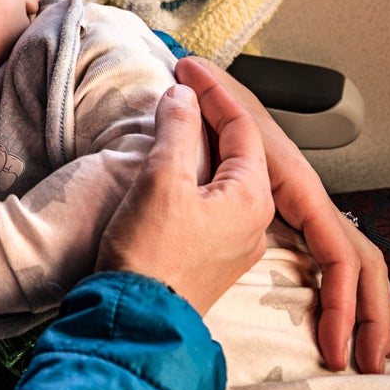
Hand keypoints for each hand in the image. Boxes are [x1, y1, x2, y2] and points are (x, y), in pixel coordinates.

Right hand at [95, 60, 273, 314]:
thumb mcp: (163, 180)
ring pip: (224, 176)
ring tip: (174, 118)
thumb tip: (184, 97)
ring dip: (200, 143)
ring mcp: (232, 243)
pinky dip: (194, 172)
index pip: (241, 127)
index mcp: (251, 197)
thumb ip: (177, 130)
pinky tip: (171, 166)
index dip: (212, 90)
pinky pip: (210, 200)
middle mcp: (252, 221)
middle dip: (210, 113)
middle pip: (237, 150)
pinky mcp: (208, 257)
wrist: (137, 323)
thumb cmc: (152, 256)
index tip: (184, 66)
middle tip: (181, 85)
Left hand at [198, 58, 389, 372]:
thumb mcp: (200, 122)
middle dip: (371, 316)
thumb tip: (189, 99)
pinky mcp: (292, 215)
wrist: (207, 89)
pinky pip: (334, 257)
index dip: (340, 300)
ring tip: (371, 358)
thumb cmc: (209, 105)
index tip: (332, 344)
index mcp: (295, 183)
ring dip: (368, 309)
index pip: (337, 252)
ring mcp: (303, 206)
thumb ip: (192, 119)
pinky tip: (348, 327)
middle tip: (366, 364)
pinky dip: (348, 292)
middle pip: (360, 261)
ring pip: (354, 260)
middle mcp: (307, 196)